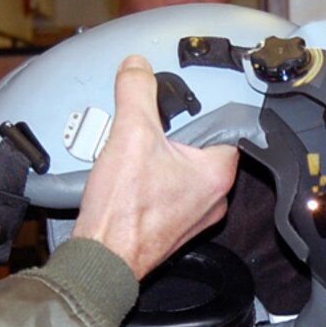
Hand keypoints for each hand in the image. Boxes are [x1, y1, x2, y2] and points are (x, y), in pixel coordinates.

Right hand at [73, 56, 236, 280]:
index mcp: (217, 174)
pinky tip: (131, 180)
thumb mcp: (129, 135)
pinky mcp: (174, 228)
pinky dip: (154, 183)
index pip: (224, 127)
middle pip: (200, 148)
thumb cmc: (122, 214)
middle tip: (150, 130)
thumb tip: (137, 67)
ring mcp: (195, 217)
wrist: (101, 259)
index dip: (201, 111)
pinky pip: (171, 194)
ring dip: (162, 160)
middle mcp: (214, 199)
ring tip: (136, 156)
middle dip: (174, 136)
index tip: (182, 104)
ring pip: (184, 173)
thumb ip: (136, 92)